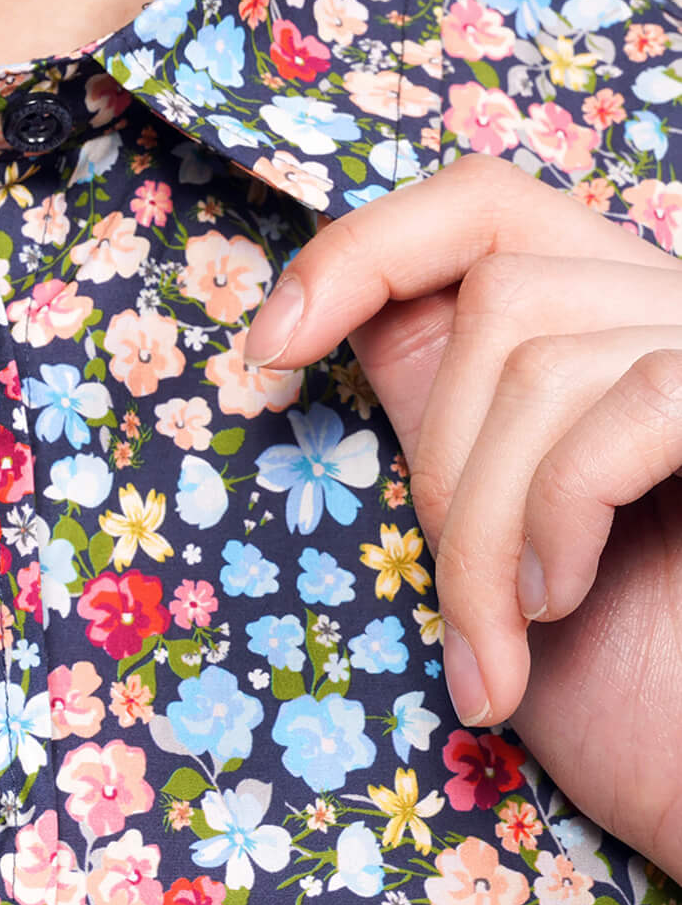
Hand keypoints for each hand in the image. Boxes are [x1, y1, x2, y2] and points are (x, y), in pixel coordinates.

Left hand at [243, 156, 681, 877]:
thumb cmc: (636, 702)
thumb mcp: (500, 526)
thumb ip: (449, 403)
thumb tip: (330, 301)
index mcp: (632, 323)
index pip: (485, 202)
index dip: (363, 251)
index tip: (268, 350)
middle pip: (499, 296)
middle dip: (442, 464)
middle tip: (467, 607)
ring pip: (544, 361)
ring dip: (485, 531)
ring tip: (504, 648)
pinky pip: (636, 400)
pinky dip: (563, 510)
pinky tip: (566, 606)